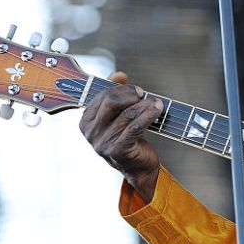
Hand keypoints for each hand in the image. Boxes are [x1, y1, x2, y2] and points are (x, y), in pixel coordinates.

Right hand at [79, 72, 163, 200]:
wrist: (139, 169)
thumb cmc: (129, 140)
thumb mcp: (119, 117)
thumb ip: (116, 95)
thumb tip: (119, 75)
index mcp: (86, 122)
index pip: (101, 96)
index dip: (121, 89)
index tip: (136, 90)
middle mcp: (91, 133)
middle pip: (111, 102)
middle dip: (131, 95)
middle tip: (144, 95)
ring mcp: (102, 143)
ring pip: (127, 114)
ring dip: (145, 105)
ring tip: (157, 103)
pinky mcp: (118, 150)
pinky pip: (135, 126)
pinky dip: (149, 115)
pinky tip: (158, 110)